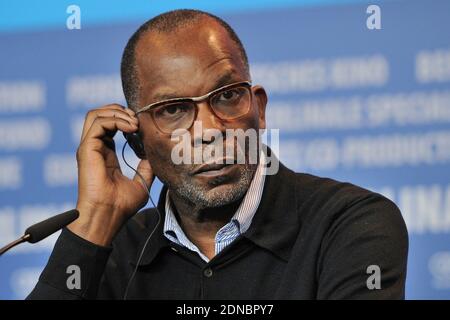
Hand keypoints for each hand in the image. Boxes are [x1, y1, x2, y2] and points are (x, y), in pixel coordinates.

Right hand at [68, 104, 152, 245]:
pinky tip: (131, 128)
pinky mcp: (86, 149)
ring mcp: (89, 147)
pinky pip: (97, 123)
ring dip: (117, 113)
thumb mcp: (141, 182)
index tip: (142, 124)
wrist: (108, 216)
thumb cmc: (121, 206)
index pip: (110, 125)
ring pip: (95, 114)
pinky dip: (115, 120)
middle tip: (138, 119)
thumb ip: (146, 167)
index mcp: (105, 154)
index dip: (125, 118)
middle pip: (100, 114)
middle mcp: (94, 148)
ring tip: (134, 123)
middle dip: (120, 111)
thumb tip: (154, 155)